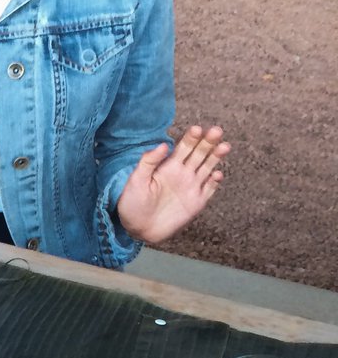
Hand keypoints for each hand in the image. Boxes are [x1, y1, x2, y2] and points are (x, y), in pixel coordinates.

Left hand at [116, 124, 229, 243]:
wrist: (138, 228)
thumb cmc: (132, 203)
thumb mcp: (136, 180)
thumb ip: (148, 162)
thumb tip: (163, 144)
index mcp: (168, 166)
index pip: (184, 147)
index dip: (191, 137)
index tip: (197, 129)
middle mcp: (183, 173)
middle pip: (199, 154)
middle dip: (208, 142)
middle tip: (216, 131)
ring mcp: (191, 187)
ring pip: (208, 167)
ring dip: (216, 157)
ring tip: (224, 146)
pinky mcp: (197, 202)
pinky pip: (209, 189)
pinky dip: (214, 182)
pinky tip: (217, 174)